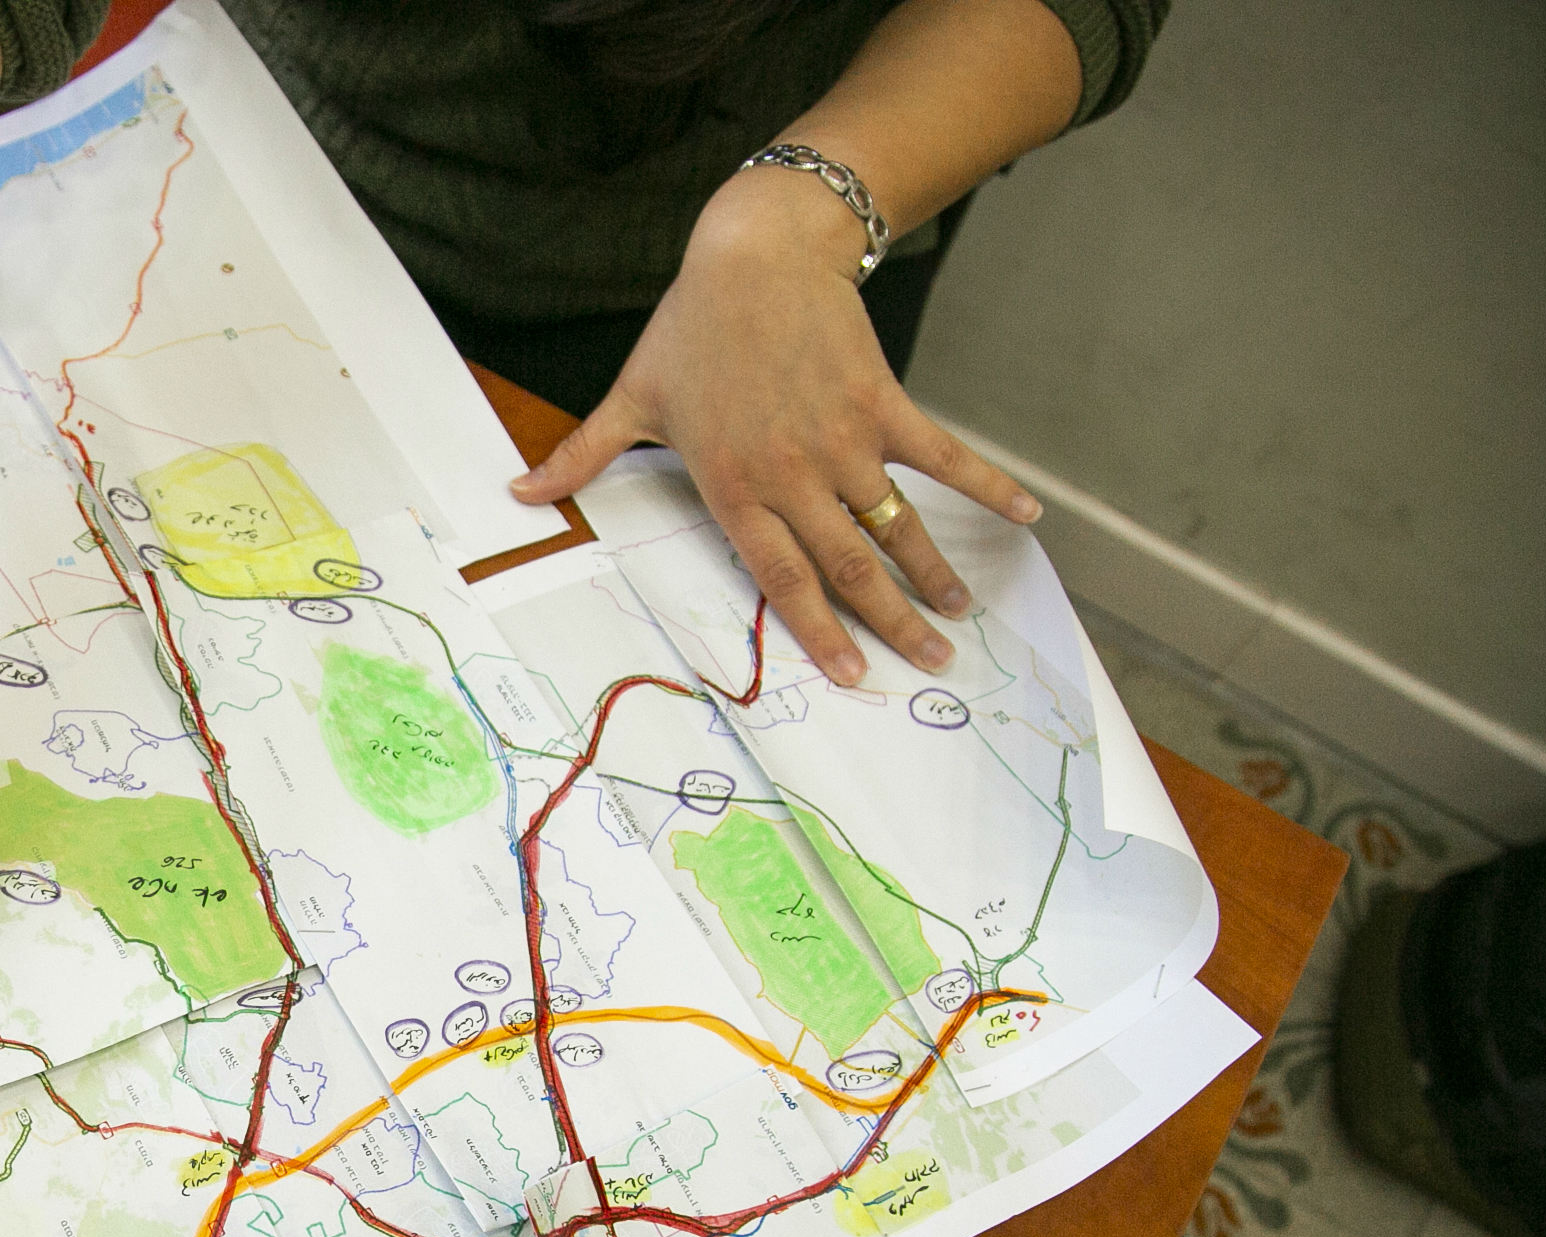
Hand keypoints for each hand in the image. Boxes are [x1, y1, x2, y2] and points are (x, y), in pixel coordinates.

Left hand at [511, 164, 1041, 685]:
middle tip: (931, 666)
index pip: (781, 581)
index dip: (820, 635)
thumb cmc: (691, 327)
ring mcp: (843, 441)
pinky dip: (986, 486)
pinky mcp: (882, 401)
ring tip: (961, 617)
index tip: (853, 676)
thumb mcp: (631, 395)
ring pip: (894, 526)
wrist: (758, 250)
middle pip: (848, 569)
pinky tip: (1026, 519)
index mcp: (734, 489)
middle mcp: (793, 476)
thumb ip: (582, 458)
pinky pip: (941, 455)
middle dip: (892, 624)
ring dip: (933, 574)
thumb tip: (520, 495)